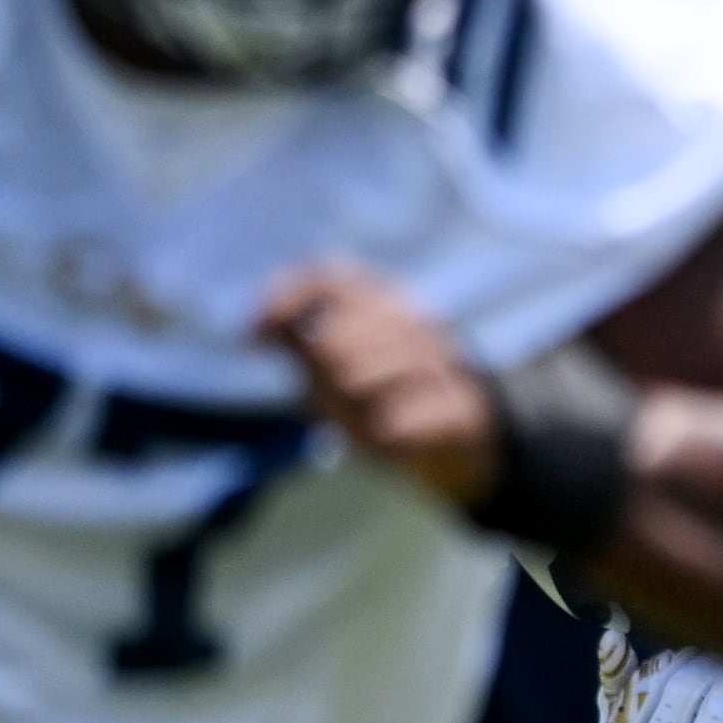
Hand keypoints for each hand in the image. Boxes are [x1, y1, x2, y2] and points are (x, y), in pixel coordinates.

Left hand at [258, 262, 494, 508]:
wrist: (469, 444)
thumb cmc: (393, 403)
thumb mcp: (339, 375)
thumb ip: (303, 347)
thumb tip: (253, 332)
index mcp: (386, 303)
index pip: (329, 278)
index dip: (285, 299)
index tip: (254, 336)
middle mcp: (416, 321)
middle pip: (333, 338)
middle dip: (321, 380)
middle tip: (338, 404)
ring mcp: (443, 360)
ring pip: (360, 379)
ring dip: (351, 412)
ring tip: (368, 422)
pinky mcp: (463, 405)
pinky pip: (397, 421)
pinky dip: (385, 434)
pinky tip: (392, 436)